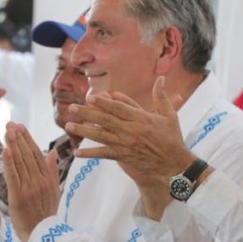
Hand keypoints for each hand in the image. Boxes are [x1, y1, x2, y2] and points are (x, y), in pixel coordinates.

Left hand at [3, 123, 60, 241]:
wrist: (42, 234)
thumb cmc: (46, 213)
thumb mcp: (54, 190)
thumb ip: (52, 170)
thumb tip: (53, 152)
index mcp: (48, 179)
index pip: (37, 154)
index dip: (29, 139)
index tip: (21, 127)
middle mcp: (39, 181)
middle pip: (28, 155)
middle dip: (19, 138)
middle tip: (12, 123)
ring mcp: (29, 188)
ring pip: (20, 162)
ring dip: (13, 144)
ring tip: (8, 130)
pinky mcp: (18, 196)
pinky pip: (13, 175)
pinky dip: (9, 162)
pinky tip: (6, 149)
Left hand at [66, 77, 194, 187]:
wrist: (174, 163)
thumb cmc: (172, 137)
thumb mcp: (169, 114)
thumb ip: (161, 96)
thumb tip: (161, 79)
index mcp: (141, 118)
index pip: (118, 108)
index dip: (103, 102)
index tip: (90, 97)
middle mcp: (131, 130)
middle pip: (105, 120)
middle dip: (87, 113)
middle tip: (72, 108)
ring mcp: (126, 144)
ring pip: (100, 136)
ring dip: (83, 130)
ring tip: (68, 125)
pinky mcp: (124, 156)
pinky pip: (104, 154)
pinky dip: (90, 153)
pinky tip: (77, 152)